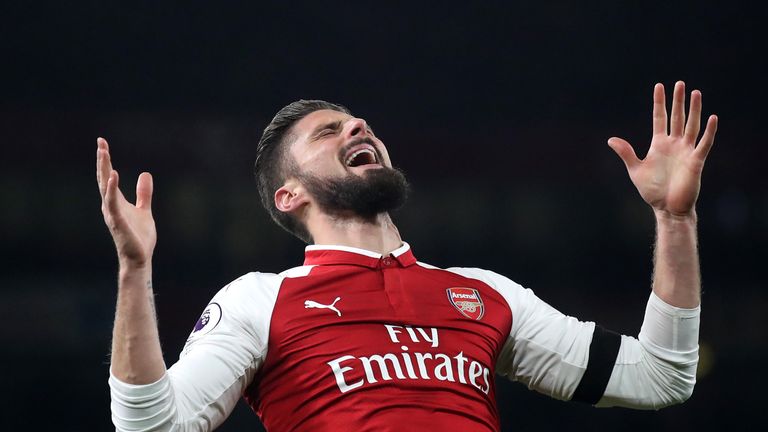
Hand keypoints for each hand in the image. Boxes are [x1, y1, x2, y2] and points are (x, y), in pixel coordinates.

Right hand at [96, 138, 155, 268]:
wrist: (139, 258)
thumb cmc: (139, 237)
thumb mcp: (144, 210)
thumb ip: (144, 193)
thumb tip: (145, 174)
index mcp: (116, 201)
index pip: (108, 176)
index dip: (105, 161)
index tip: (102, 143)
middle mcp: (110, 205)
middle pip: (104, 178)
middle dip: (102, 160)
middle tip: (100, 142)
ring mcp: (112, 213)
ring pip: (105, 187)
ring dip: (104, 169)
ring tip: (103, 152)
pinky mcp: (118, 221)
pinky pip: (113, 202)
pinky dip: (112, 188)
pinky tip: (113, 175)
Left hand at [608, 81, 717, 216]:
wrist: (667, 208)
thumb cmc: (652, 191)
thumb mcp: (636, 170)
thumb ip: (626, 153)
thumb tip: (611, 139)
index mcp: (659, 144)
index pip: (659, 118)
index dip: (659, 103)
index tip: (658, 86)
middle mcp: (674, 144)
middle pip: (677, 117)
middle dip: (678, 101)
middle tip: (679, 83)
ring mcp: (686, 151)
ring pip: (692, 125)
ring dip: (694, 110)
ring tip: (696, 93)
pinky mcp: (696, 161)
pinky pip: (704, 143)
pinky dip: (709, 131)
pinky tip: (712, 118)